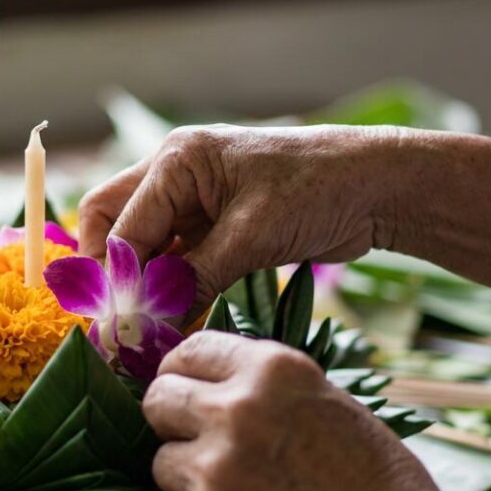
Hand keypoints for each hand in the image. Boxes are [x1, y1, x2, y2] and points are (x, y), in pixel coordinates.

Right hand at [78, 124, 405, 317]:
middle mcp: (177, 175)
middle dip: (112, 272)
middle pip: (114, 223)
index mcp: (178, 160)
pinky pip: (177, 259)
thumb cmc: (318, 190)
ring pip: (145, 245)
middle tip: (116, 320)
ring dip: (144, 284)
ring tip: (144, 331)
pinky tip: (175, 322)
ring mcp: (196, 201)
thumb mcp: (253, 236)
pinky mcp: (217, 227)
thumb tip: (149, 323)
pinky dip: (173, 288)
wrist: (378, 187)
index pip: (121, 224)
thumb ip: (196, 277)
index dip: (115, 276)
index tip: (115, 324)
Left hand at [144, 330, 453, 490]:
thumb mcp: (323, 398)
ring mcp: (215, 471)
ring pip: (163, 462)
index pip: (190, 350)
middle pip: (157, 401)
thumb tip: (202, 377)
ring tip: (240, 487)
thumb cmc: (372, 475)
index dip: (184, 370)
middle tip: (197, 435)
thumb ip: (260, 384)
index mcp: (270, 370)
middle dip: (172, 417)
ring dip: (191, 474)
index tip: (187, 384)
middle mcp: (235, 412)